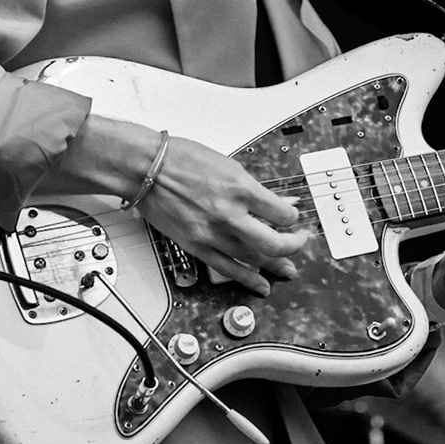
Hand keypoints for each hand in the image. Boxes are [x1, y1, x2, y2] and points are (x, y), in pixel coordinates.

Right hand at [137, 133, 310, 295]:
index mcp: (240, 189)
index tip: (293, 218)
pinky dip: (247, 279)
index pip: (282, 214)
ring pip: (254, 260)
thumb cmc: (181, 159)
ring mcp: (212, 233)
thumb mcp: (228, 166)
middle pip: (274, 243)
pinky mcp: (196, 246)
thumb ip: (254, 189)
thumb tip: (277, 202)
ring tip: (285, 269)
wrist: (146, 168)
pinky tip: (260, 283)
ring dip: (274, 266)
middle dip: (293, 246)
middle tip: (298, 243)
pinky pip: (228, 268)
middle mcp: (229, 214)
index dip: (293, 218)